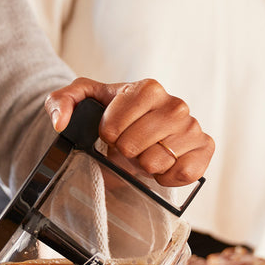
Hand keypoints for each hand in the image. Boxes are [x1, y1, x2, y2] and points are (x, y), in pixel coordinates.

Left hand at [46, 77, 213, 186]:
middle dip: (124, 152)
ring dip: (144, 165)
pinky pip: (184, 172)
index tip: (110, 133)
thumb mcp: (80, 101)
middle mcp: (175, 105)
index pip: (114, 127)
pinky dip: (167, 176)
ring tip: (145, 153)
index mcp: (147, 88)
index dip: (107, 136)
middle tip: (128, 146)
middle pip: (134, 147)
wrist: (135, 132)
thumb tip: (60, 122)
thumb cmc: (111, 115)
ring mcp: (192, 127)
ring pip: (157, 162)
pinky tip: (163, 165)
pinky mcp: (204, 148)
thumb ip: (60, 102)